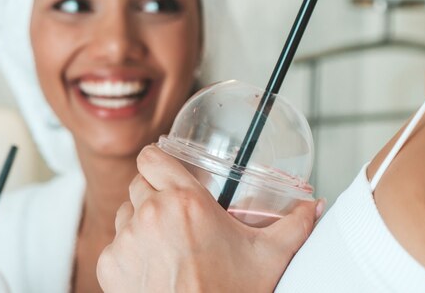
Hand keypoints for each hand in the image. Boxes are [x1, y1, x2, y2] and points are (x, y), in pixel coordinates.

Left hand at [97, 145, 323, 292]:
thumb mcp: (268, 257)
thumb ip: (293, 225)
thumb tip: (314, 206)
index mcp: (185, 201)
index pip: (151, 157)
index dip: (157, 161)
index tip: (165, 169)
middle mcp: (150, 214)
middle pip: (139, 184)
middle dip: (155, 195)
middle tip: (176, 217)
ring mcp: (126, 240)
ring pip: (125, 213)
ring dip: (140, 222)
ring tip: (166, 245)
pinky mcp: (110, 266)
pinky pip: (114, 244)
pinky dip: (128, 252)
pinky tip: (153, 267)